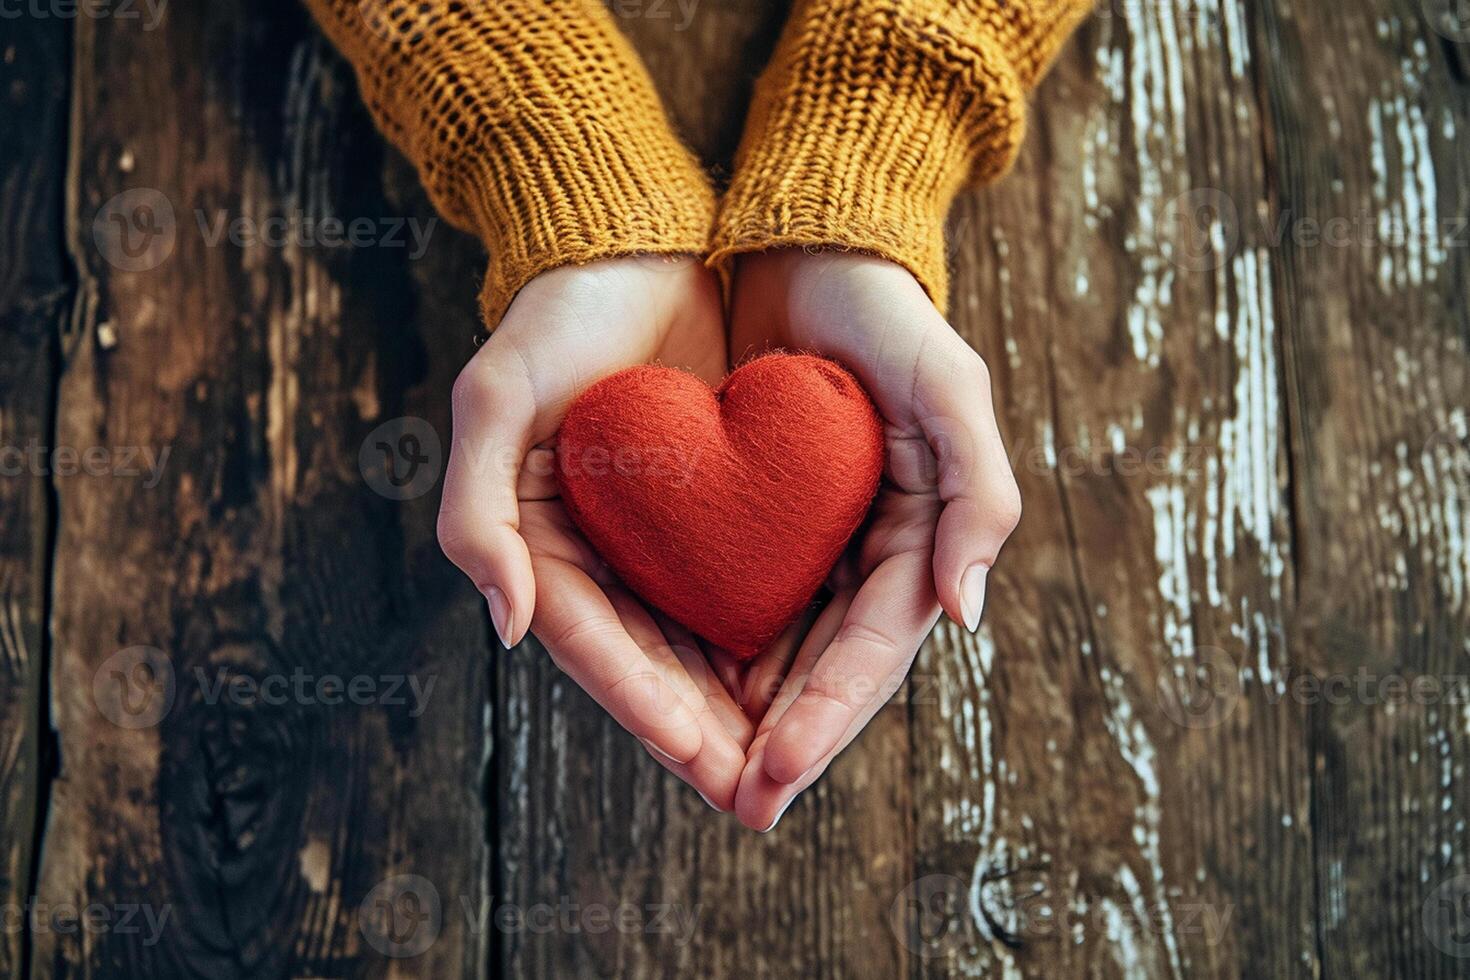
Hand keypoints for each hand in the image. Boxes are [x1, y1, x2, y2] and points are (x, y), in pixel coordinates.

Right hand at [436, 257, 753, 808]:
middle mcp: (591, 553)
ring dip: (734, 708)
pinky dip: (760, 641)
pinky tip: (803, 680)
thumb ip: (478, 511)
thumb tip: (508, 629)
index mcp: (536, 541)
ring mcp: (649, 539)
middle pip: (647, 665)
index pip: (591, 646)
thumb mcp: (495, 396)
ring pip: (692, 645)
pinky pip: (730, 593)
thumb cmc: (555, 314)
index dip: (644, 707)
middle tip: (758, 795)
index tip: (704, 759)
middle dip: (700, 734)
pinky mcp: (703, 513)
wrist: (630, 243)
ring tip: (787, 762)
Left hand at [724, 249, 1022, 830]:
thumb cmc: (885, 309)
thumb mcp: (948, 383)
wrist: (807, 245)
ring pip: (781, 649)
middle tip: (738, 804)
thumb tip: (968, 616)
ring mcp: (814, 538)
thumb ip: (979, 493)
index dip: (830, 716)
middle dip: (786, 739)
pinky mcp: (760, 519)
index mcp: (920, 533)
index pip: (874, 648)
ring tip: (705, 773)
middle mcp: (867, 549)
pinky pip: (738, 599)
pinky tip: (678, 689)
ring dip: (747, 714)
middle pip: (827, 668)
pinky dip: (712, 650)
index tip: (776, 774)